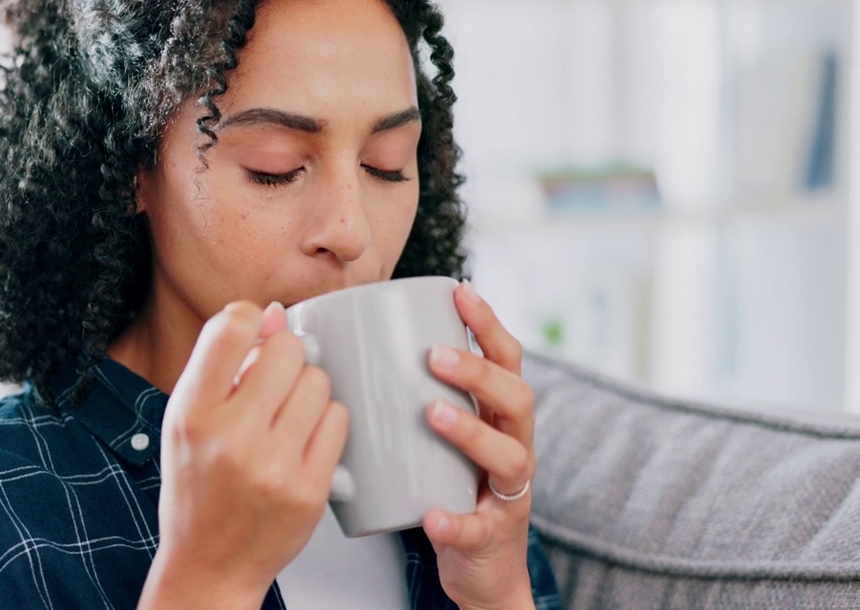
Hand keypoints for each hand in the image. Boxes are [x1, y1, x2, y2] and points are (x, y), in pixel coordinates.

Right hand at [141, 301, 348, 608]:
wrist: (210, 563)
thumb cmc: (198, 484)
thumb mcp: (187, 419)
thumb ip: (223, 364)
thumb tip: (274, 313)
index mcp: (192, 413)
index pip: (232, 326)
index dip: (251, 320)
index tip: (254, 335)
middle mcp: (231, 437)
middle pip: (287, 349)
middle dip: (285, 357)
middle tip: (273, 383)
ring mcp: (274, 466)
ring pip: (318, 382)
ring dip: (307, 390)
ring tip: (286, 416)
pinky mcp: (309, 490)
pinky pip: (338, 420)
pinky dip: (325, 422)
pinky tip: (304, 440)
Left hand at [423, 282, 535, 609]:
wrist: (479, 568)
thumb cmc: (448, 486)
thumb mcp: (438, 436)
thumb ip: (409, 397)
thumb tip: (342, 348)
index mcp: (500, 415)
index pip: (507, 360)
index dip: (489, 325)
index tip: (460, 291)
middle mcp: (516, 446)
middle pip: (517, 398)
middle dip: (478, 372)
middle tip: (434, 356)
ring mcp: (509, 493)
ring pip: (510, 457)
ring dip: (471, 431)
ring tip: (432, 414)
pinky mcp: (493, 537)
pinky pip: (479, 528)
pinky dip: (457, 521)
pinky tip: (433, 515)